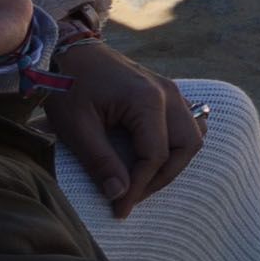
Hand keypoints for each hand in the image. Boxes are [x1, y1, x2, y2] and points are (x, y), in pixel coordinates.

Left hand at [39, 41, 204, 216]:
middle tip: (134, 196)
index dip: (139, 188)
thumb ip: (101, 161)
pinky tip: (154, 156)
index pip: (156, 155)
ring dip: (174, 161)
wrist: (66, 50)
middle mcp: (167, 93)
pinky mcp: (164, 90)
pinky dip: (177, 143)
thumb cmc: (68, 85)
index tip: (120, 210)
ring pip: (193, 134)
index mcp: (147, 100)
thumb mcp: (77, 127)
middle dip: (163, 177)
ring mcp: (170, 89)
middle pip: (187, 145)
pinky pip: (187, 121)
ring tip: (144, 179)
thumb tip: (119, 195)